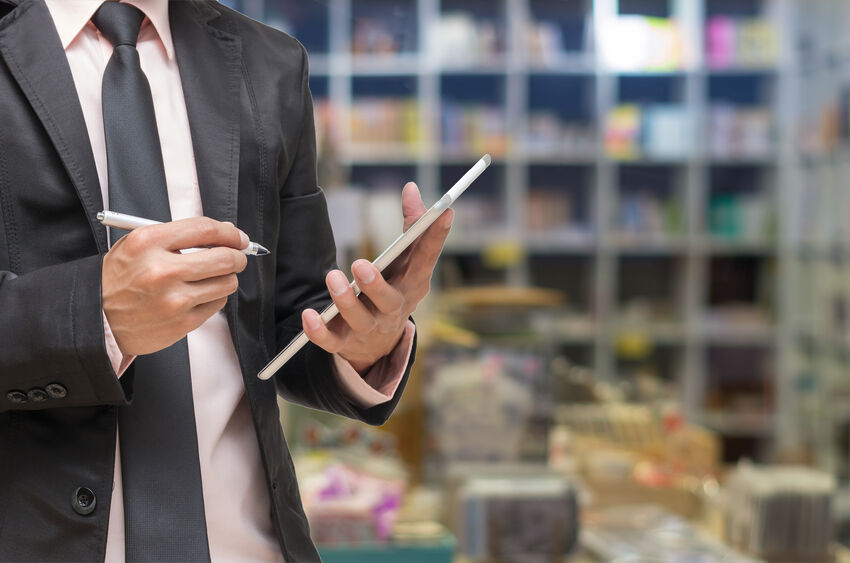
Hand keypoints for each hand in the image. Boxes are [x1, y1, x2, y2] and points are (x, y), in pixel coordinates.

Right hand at [102, 217, 248, 355]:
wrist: (97, 318)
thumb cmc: (119, 280)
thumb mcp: (137, 245)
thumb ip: (177, 236)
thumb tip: (223, 234)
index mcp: (148, 243)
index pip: (205, 229)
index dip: (230, 232)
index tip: (238, 237)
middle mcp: (162, 270)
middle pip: (224, 258)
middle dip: (238, 256)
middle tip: (236, 256)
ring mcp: (174, 299)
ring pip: (227, 283)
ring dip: (227, 278)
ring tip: (212, 277)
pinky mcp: (182, 322)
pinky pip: (217, 304)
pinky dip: (214, 297)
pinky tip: (198, 295)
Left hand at [302, 182, 452, 372]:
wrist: (379, 344)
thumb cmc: (394, 287)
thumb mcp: (406, 261)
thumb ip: (410, 225)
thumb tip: (411, 188)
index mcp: (413, 284)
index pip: (427, 260)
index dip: (437, 237)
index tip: (444, 211)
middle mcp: (393, 308)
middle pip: (388, 299)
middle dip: (375, 284)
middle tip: (360, 264)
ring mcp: (370, 328)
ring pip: (359, 319)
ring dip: (344, 301)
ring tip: (333, 276)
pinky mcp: (346, 343)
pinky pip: (331, 342)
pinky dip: (319, 331)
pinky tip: (309, 315)